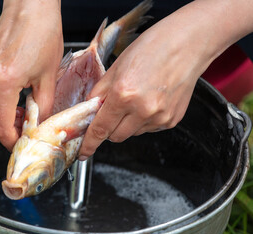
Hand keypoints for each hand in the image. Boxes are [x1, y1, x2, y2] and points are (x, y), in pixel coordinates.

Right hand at [0, 0, 62, 150]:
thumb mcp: (49, 77)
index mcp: (4, 81)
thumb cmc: (43, 36)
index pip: (0, 126)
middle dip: (5, 131)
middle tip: (23, 128)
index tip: (21, 143)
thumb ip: (43, 108)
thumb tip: (38, 127)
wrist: (29, 8)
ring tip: (18, 111)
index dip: (11, 141)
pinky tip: (9, 96)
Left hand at [78, 0, 252, 158]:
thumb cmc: (153, 47)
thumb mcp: (117, 66)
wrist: (188, 44)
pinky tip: (150, 100)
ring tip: (137, 98)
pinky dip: (143, 120)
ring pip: (132, 133)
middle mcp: (142, 110)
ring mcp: (159, 118)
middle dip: (109, 128)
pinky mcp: (172, 121)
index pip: (100, 129)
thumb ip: (100, 92)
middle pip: (115, 137)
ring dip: (127, 123)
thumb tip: (91, 109)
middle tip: (113, 110)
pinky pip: (149, 128)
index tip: (84, 152)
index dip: (89, 143)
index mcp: (124, 94)